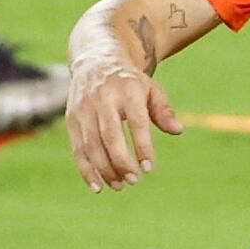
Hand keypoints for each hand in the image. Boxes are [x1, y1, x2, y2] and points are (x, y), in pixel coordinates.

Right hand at [68, 57, 182, 187]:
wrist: (95, 62)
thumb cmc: (130, 83)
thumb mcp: (151, 90)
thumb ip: (163, 111)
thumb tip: (178, 130)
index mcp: (127, 91)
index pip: (136, 122)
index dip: (142, 147)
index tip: (149, 168)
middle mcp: (103, 100)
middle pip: (110, 137)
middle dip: (121, 162)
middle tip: (134, 180)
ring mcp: (84, 110)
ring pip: (92, 146)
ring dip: (105, 170)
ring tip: (120, 185)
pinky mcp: (71, 119)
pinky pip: (78, 149)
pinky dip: (86, 170)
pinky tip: (98, 186)